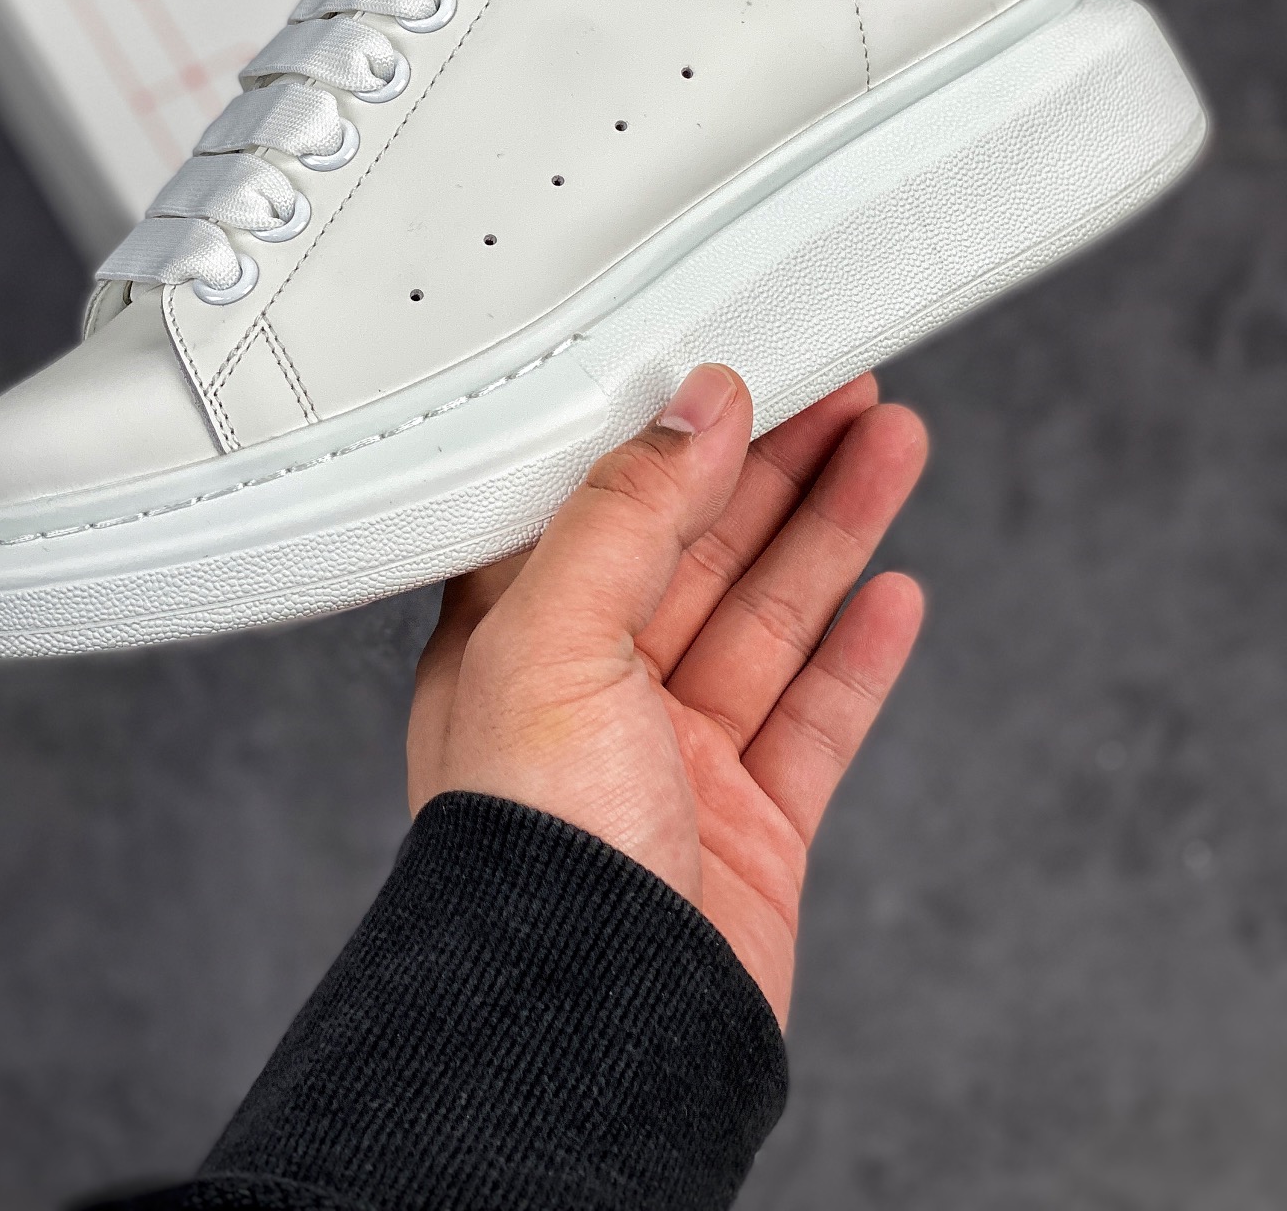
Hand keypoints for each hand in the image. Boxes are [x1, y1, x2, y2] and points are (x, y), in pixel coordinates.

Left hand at [408, 365, 927, 1028]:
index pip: (604, 507)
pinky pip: (814, 718)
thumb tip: (689, 413)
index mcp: (515, 645)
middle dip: (777, 464)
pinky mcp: (749, 825)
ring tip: (892, 444)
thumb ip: (624, 516)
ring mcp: (677, 762)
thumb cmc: (528, 861)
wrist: (588, 1038)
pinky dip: (857, 653)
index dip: (678, 436)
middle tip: (844, 386)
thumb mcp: (551, 644)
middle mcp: (593, 696)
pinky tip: (894, 592)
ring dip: (833, 530)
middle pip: (702, 549)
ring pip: (770, 618)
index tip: (741, 370)